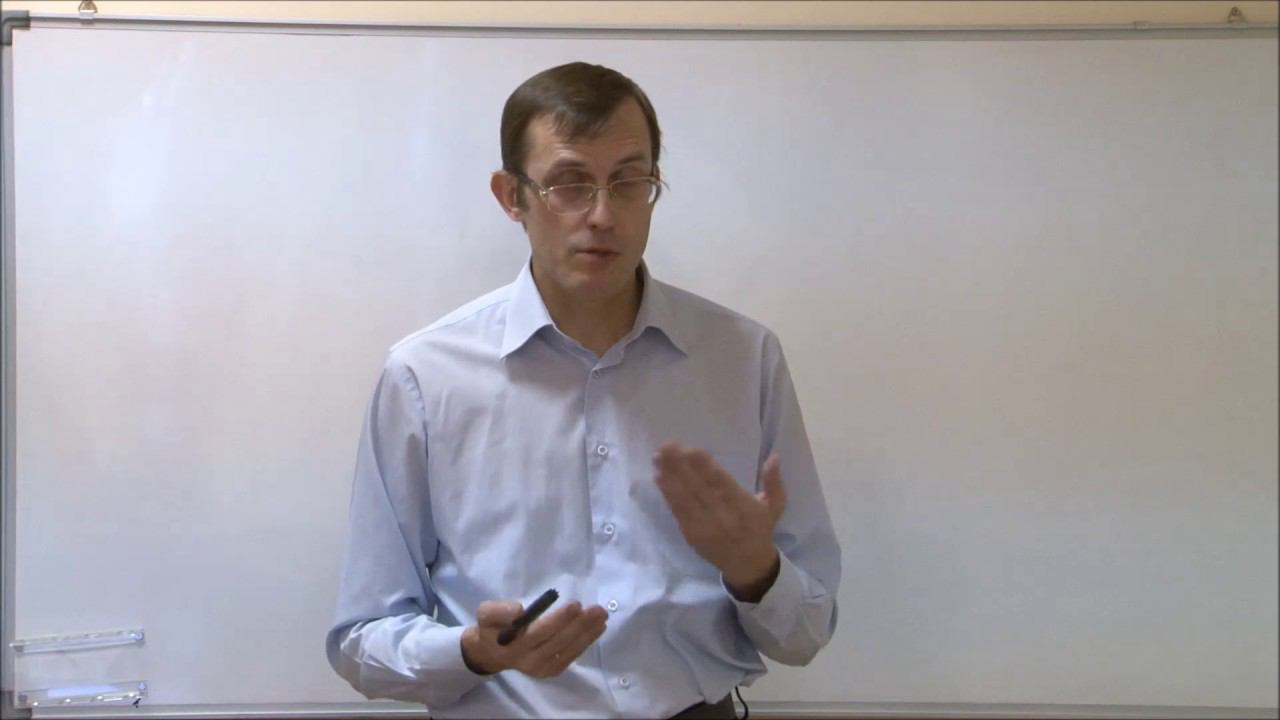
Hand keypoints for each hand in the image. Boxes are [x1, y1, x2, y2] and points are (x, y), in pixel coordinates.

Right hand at [460, 599, 607, 677]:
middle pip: (558, 641)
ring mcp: (541, 668)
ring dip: (587, 633)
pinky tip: (598, 628)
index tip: (576, 605)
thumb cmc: (492, 627)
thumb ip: (498, 611)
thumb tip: (518, 610)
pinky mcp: (551, 670)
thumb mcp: (486, 613)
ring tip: (602, 616)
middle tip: (597, 609)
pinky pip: (571, 656)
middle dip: (580, 625)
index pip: (539, 632)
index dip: (559, 619)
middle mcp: (528, 660)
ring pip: (568, 650)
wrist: (491, 652)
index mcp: (513, 645)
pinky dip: (585, 642)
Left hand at [653, 443, 785, 601]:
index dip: (705, 467)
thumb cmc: (760, 530)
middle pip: (699, 488)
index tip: (691, 450)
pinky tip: (660, 479)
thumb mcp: (774, 506)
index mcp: (744, 506)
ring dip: (670, 477)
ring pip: (685, 498)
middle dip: (681, 466)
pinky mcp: (692, 534)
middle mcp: (723, 516)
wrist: (748, 566)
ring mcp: (705, 526)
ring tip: (657, 458)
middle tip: (666, 446)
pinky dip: (668, 495)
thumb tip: (774, 456)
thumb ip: (773, 482)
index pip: (722, 483)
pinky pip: (678, 512)